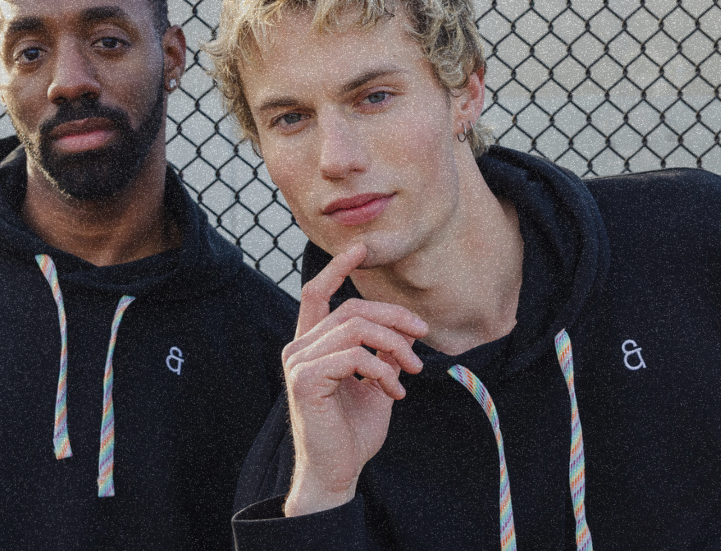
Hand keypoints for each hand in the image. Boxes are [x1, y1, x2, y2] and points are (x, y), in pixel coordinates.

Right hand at [282, 243, 428, 516]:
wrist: (336, 473)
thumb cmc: (353, 433)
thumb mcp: (376, 384)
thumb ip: (382, 355)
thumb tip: (403, 333)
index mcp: (311, 346)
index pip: (316, 295)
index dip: (337, 269)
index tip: (362, 248)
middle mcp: (298, 349)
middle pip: (351, 309)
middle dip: (393, 317)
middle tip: (423, 337)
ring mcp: (297, 363)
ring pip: (355, 328)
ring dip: (394, 347)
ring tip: (411, 373)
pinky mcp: (304, 380)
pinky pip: (353, 356)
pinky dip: (382, 370)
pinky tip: (394, 393)